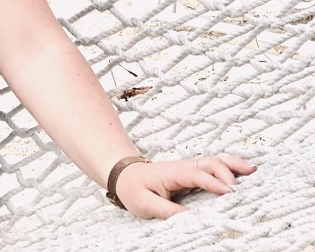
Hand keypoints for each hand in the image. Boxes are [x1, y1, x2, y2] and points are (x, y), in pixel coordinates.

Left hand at [114, 155, 256, 218]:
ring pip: (214, 161)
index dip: (213, 182)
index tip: (229, 192)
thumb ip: (166, 211)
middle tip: (244, 185)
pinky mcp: (193, 171)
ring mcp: (190, 167)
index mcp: (173, 173)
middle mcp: (184, 166)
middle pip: (209, 163)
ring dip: (233, 164)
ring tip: (253, 169)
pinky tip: (244, 169)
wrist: (126, 175)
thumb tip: (189, 219)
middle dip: (227, 171)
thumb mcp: (145, 204)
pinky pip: (213, 166)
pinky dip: (230, 165)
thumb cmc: (135, 189)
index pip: (196, 175)